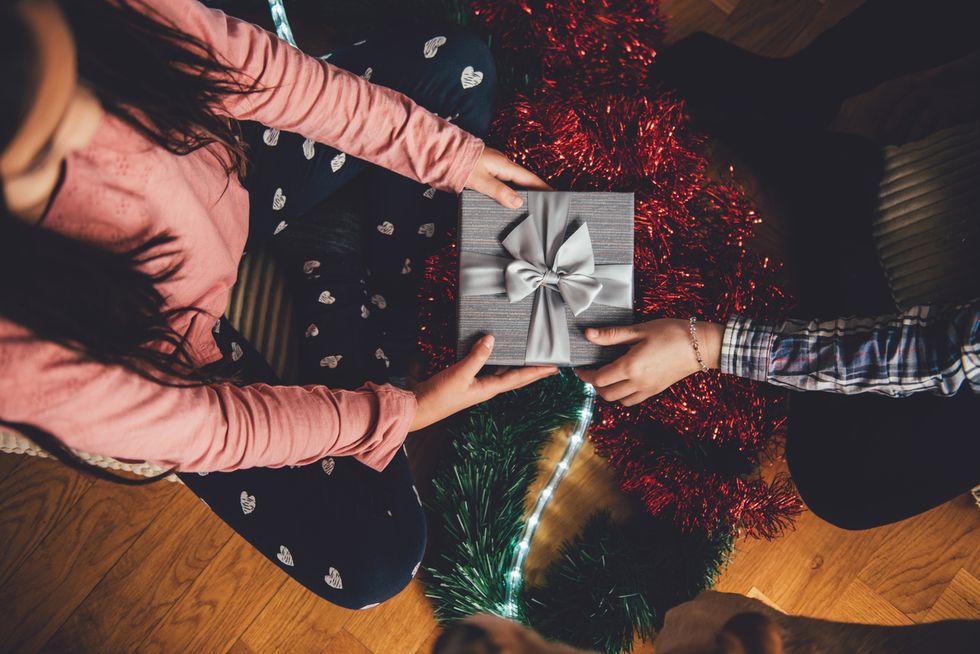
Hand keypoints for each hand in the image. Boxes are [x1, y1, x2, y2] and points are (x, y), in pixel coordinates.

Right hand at [410, 335, 557, 430]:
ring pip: (502, 372)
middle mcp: (486, 387)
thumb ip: (476, 357)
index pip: (519, 378)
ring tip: (528, 356)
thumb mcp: (459, 375)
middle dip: (532, 370)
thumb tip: (492, 339)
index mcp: (489, 389)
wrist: (418, 407)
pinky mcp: (464, 380)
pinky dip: (494, 360)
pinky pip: (486, 368)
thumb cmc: (439, 396)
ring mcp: (475, 384)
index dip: (537, 371)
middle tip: (550, 363)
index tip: (555, 367)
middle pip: (515, 377)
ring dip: (515, 365)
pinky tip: (494, 353)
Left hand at [464, 147, 550, 207]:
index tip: (556, 196)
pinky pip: (503, 182)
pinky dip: (509, 192)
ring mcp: (494, 166)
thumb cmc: (460, 164)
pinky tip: (507, 201)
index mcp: (505, 166)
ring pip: (513, 182)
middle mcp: (502, 165)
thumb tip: (518, 202)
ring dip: (521, 193)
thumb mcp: (480, 181)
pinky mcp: (486, 170)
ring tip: (529, 207)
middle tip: (545, 206)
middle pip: (524, 181)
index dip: (543, 188)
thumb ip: (499, 191)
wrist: (442, 152)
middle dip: (535, 192)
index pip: (530, 179)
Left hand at [574, 319, 722, 405]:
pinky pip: (633, 400)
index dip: (585, 374)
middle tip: (591, 371)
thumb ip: (612, 335)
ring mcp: (647, 389)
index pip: (598, 379)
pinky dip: (623, 395)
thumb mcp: (639, 330)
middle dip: (594, 384)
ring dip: (608, 392)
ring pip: (619, 400)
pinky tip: (624, 381)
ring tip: (607, 376)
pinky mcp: (656, 390)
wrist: (700, 345)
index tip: (580, 367)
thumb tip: (589, 335)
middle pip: (605, 394)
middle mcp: (637, 382)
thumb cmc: (671, 333)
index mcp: (630, 367)